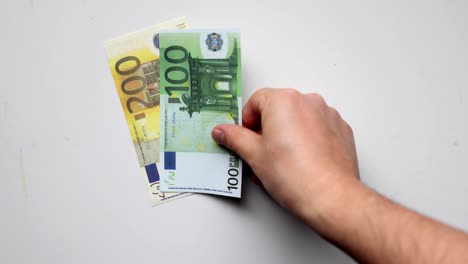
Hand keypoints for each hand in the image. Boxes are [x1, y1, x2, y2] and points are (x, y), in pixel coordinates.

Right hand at [212, 88, 360, 225]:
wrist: (330, 197)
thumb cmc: (296, 176)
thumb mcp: (254, 156)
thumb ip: (235, 138)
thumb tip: (223, 132)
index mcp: (284, 101)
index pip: (255, 101)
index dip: (247, 121)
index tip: (245, 138)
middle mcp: (308, 101)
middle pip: (277, 108)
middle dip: (266, 130)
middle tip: (261, 154)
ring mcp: (327, 114)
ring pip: (298, 118)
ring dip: (286, 135)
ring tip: (281, 163)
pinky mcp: (341, 129)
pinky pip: (316, 128)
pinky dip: (306, 140)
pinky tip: (301, 162)